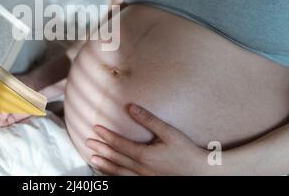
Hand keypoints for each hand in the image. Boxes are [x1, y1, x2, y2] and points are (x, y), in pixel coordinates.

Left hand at [86, 104, 211, 175]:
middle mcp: (140, 168)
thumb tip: (131, 107)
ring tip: (92, 158)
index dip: (106, 135)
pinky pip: (127, 180)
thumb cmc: (186, 151)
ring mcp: (143, 177)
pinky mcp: (147, 182)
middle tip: (87, 141)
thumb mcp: (168, 132)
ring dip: (104, 164)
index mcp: (144, 155)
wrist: (201, 172)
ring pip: (119, 171)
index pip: (119, 143)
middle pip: (115, 157)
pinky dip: (115, 176)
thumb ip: (148, 120)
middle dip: (100, 148)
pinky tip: (110, 173)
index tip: (95, 128)